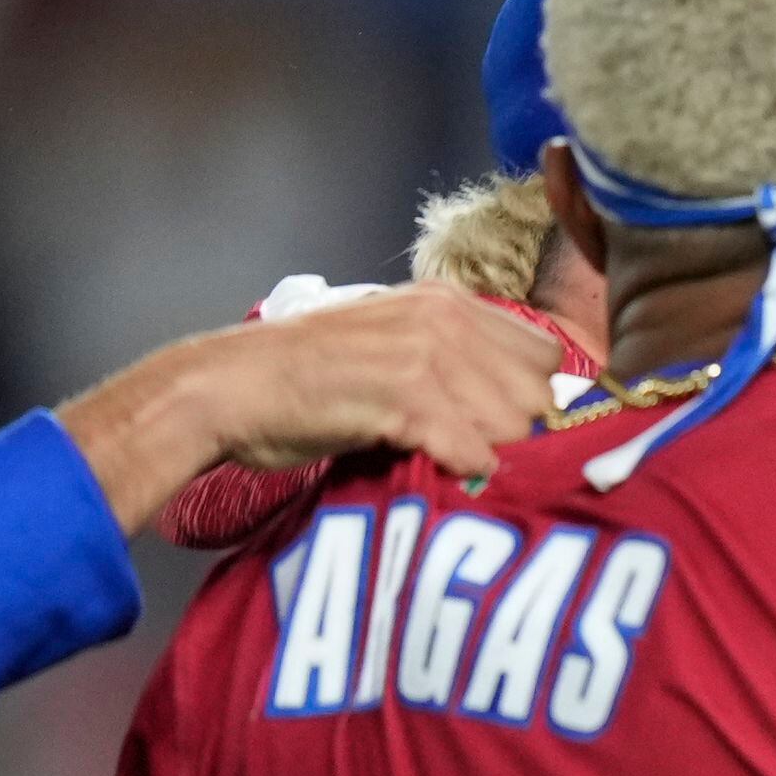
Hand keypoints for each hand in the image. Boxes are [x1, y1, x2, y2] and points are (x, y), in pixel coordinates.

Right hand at [61, 288, 563, 529]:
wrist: (229, 388)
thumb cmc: (309, 380)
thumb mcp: (395, 347)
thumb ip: (456, 361)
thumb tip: (525, 410)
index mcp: (448, 302)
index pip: (546, 356)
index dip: (534, 399)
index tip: (509, 431)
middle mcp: (446, 319)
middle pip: (539, 394)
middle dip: (518, 433)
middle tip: (474, 454)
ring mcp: (426, 355)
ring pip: (513, 426)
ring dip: (487, 455)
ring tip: (442, 460)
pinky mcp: (404, 397)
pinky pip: (474, 452)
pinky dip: (458, 472)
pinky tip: (428, 468)